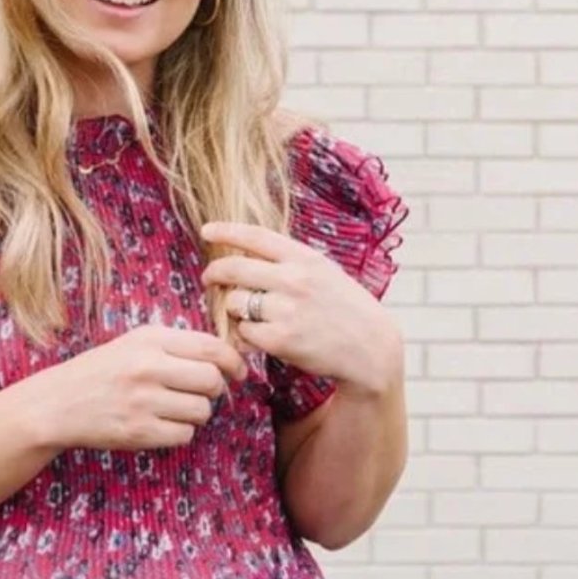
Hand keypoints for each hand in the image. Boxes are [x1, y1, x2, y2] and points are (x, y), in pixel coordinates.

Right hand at [33, 324, 246, 451]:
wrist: (58, 403)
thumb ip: (177, 345)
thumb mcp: (136, 343)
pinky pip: (184, 435)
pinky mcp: (139, 432)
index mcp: (150, 339)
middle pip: (212, 381)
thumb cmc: (104, 370)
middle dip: (216, 390)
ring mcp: (143, 401)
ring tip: (174, 408)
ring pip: (201, 411)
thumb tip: (226, 356)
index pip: (210, 346)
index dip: (233, 360)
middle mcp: (147, 367)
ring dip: (196, 413)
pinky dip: (180, 432)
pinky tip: (161, 423)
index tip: (238, 371)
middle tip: (202, 393)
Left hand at [200, 221, 401, 398]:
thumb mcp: (324, 271)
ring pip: (234, 301)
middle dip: (215, 272)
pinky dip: (245, 335)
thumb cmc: (344, 307)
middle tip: (210, 278)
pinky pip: (243, 332)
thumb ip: (291, 261)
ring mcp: (286, 309)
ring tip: (247, 315)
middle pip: (234, 268)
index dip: (226, 231)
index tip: (207, 230)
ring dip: (234, 308)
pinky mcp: (280, 339)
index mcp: (304, 258)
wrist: (370, 347)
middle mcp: (294, 279)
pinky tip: (258, 337)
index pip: (256, 236)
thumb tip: (248, 251)